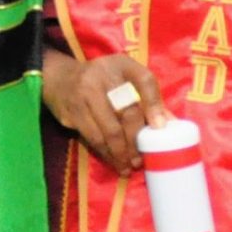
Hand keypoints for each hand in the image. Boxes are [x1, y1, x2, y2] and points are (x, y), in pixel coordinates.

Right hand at [41, 50, 168, 172]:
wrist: (59, 78)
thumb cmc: (102, 81)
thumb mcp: (124, 79)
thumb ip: (147, 99)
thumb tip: (171, 126)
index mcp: (122, 65)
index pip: (144, 80)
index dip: (154, 104)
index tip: (160, 127)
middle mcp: (103, 76)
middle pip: (127, 112)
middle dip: (135, 140)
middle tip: (139, 160)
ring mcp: (85, 93)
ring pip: (108, 130)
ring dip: (120, 153)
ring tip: (127, 166)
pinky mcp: (72, 111)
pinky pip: (92, 137)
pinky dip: (104, 153)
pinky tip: (112, 160)